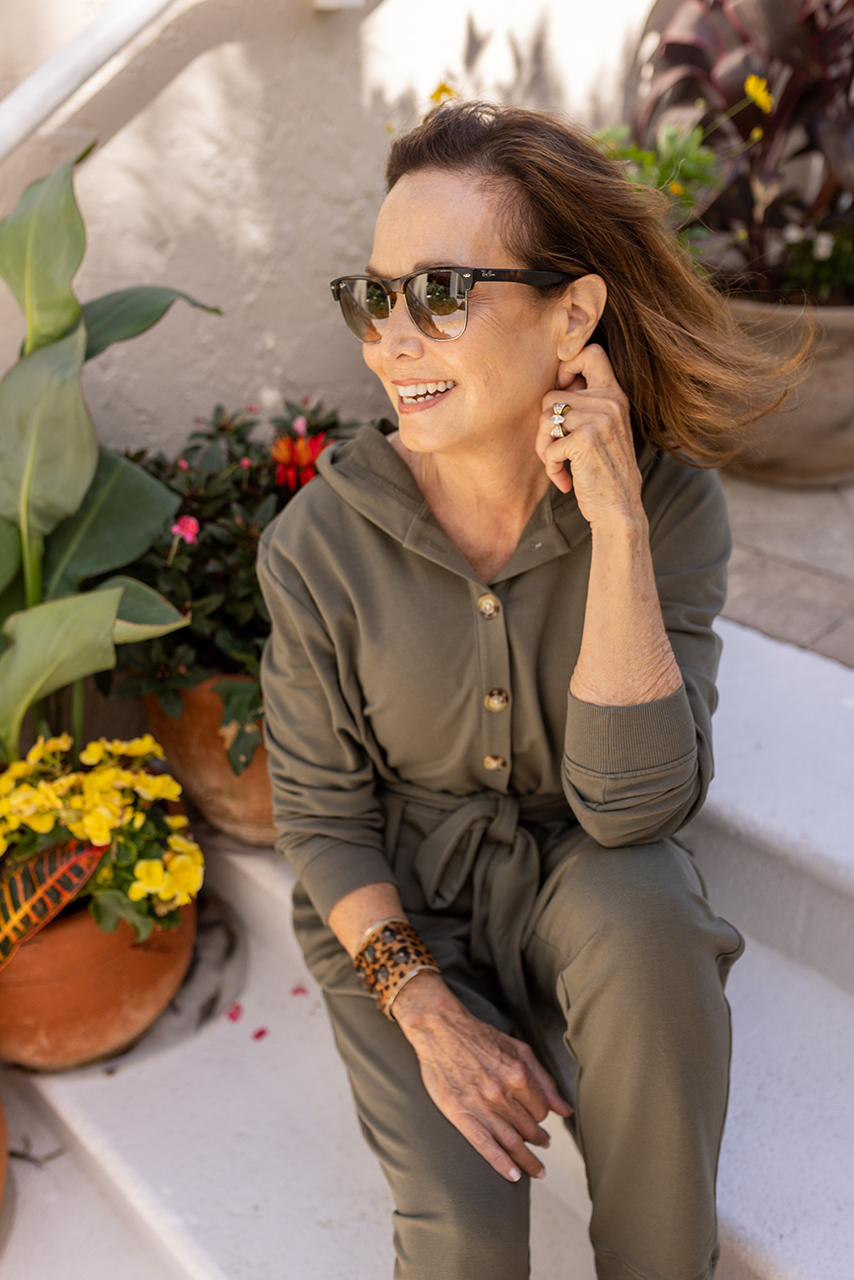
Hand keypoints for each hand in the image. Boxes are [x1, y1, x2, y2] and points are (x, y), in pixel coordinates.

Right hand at [392, 971, 570, 1182]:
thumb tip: (565, 1110)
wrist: (441, 1030)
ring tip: (537, 1170)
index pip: (541, 1111)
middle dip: (539, 1140)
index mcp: (518, 1074)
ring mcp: (480, 1105)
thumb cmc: (480, 1037)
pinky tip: (512, 1175)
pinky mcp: (460, 1113)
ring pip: (512, 1142)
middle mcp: (501, 1092)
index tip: (538, 1118)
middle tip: (543, 1145)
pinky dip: (501, 1163)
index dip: (542, 1117)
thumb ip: (544, 1080)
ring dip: (528, 1160)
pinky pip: (484, 1145)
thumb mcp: (519, 1050)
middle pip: (529, 1128)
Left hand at [535, 344, 642, 531]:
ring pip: (545, 420)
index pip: (590, 352)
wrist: (619, 508)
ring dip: (544, 448)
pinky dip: (550, 467)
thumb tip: (554, 385)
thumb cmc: (605, 472)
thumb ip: (587, 405)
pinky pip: (548, 446)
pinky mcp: (584, 441)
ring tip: (559, 464)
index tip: (562, 391)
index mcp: (615, 395)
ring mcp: (599, 420)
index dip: (567, 366)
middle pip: (551, 395)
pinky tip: (563, 480)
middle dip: (545, 426)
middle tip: (555, 450)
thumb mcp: (604, 430)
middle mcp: (609, 402)